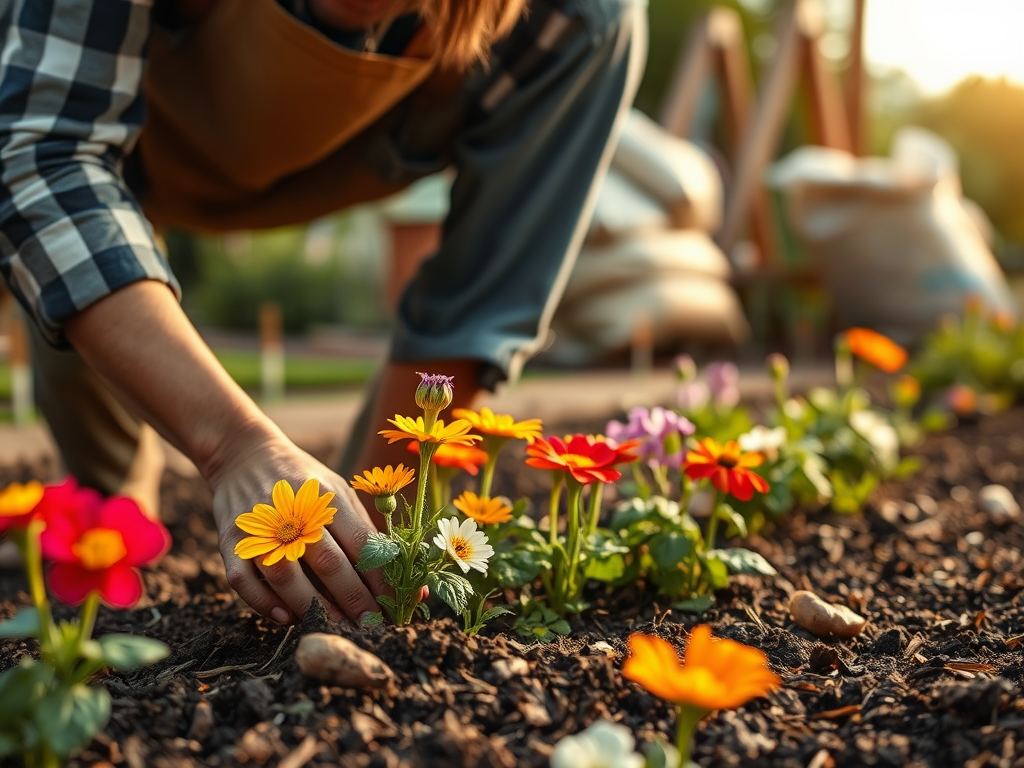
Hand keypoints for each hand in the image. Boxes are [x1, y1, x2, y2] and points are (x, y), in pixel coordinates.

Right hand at [205, 423, 387, 623]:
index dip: (380, 577)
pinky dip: (264, 603)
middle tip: (372, 624)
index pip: (360, 542)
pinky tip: (287, 618)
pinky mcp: (231, 541)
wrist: (243, 455)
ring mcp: (259, 527)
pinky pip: (243, 581)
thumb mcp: (338, 492)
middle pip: (327, 561)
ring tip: (337, 626)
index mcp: (326, 497)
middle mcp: (293, 510)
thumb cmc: (304, 482)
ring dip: (313, 606)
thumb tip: (403, 570)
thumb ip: (365, 530)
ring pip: (285, 575)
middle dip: (353, 597)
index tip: (396, 603)